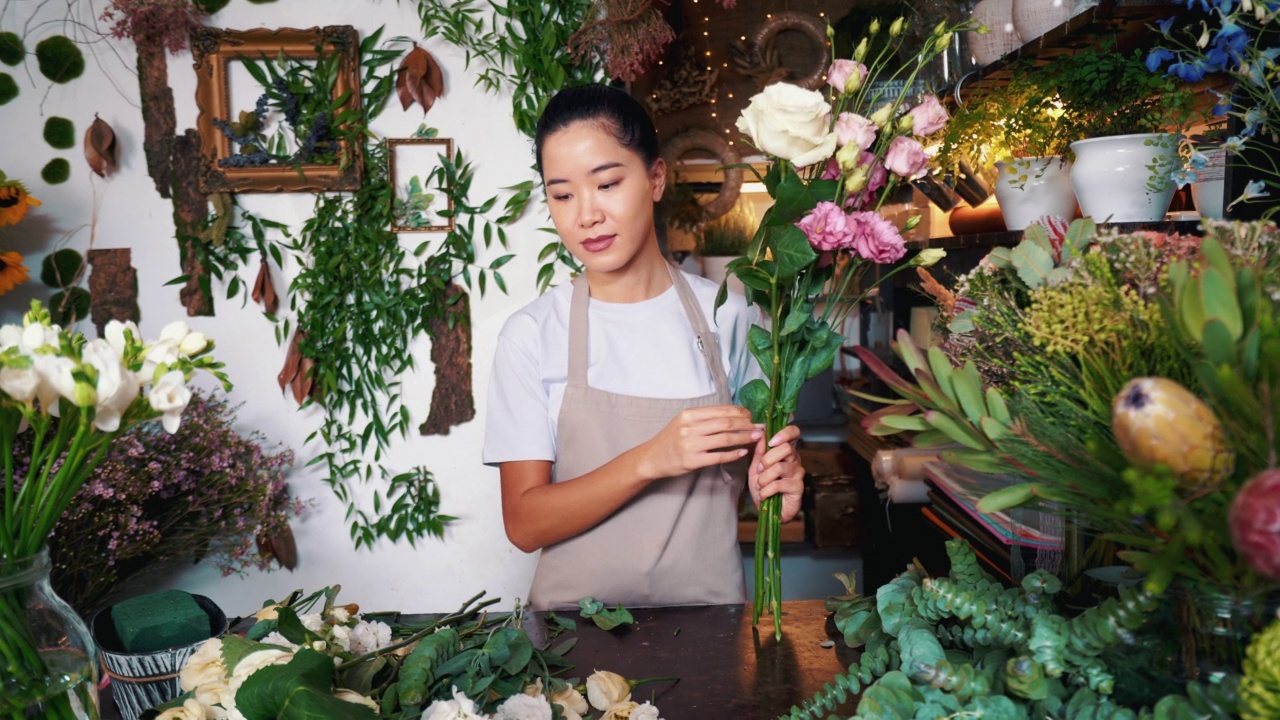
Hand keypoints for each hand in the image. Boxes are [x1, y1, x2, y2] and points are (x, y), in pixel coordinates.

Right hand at [637, 405, 762, 480]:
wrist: (652, 458)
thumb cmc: (671, 439)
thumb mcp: (683, 422)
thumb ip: (704, 418)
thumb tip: (733, 414)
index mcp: (689, 415)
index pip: (721, 411)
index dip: (740, 412)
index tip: (752, 415)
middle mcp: (690, 428)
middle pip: (726, 423)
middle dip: (747, 424)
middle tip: (760, 427)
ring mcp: (691, 445)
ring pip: (725, 439)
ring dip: (744, 438)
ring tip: (757, 438)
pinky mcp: (692, 461)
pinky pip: (718, 457)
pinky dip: (733, 454)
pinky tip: (743, 452)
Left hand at [748, 425, 804, 522]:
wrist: (766, 509)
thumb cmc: (763, 487)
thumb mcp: (756, 467)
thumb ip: (759, 451)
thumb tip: (762, 433)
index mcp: (785, 451)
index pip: (793, 432)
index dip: (784, 433)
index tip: (771, 441)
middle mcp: (794, 459)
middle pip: (786, 448)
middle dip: (767, 460)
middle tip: (760, 470)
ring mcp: (798, 473)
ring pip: (780, 467)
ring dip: (764, 478)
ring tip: (761, 485)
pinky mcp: (798, 487)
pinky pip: (779, 484)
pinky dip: (766, 490)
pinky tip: (764, 495)